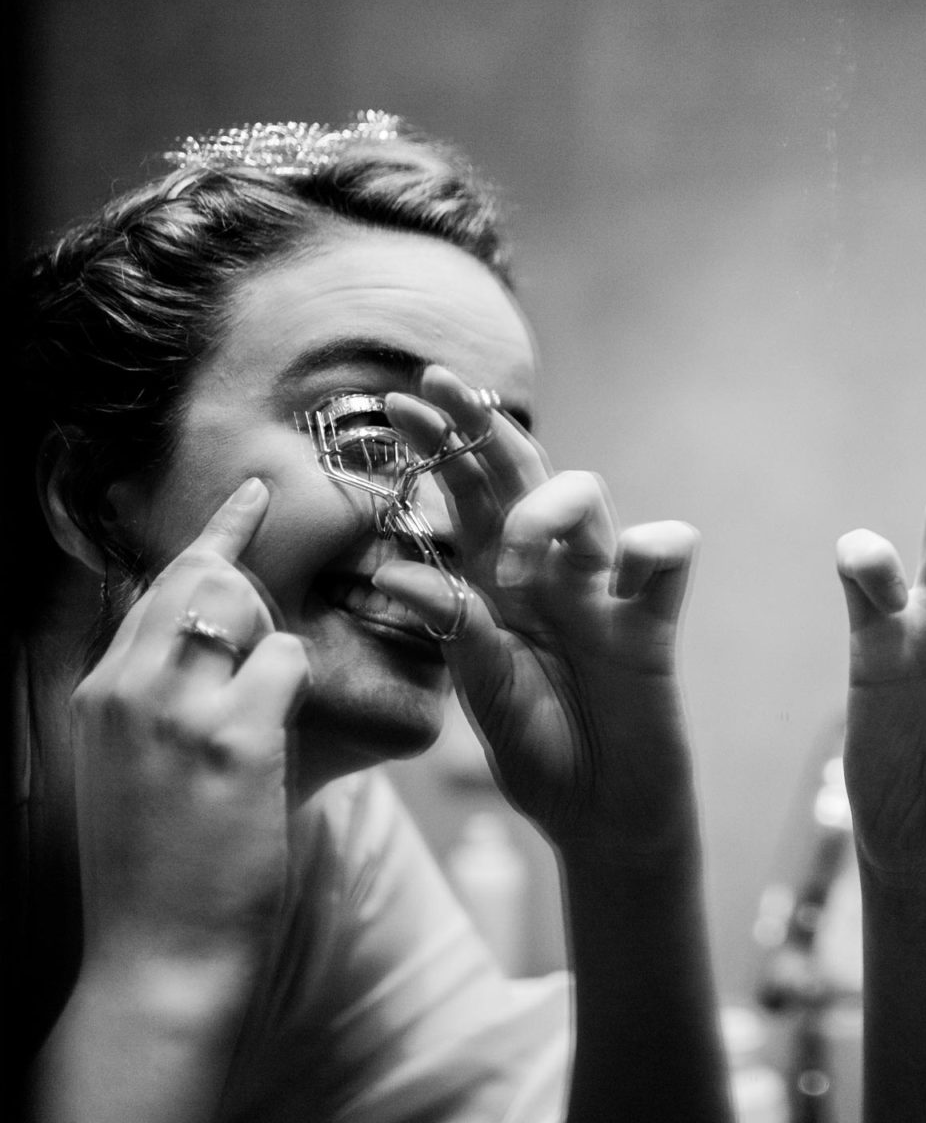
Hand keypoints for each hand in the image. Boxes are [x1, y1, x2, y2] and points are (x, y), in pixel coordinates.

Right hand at [69, 478, 307, 961]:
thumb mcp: (133, 768)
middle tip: (293, 600)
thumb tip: (217, 644)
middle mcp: (125, 686)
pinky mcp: (228, 737)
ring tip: (262, 713)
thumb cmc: (159, 872)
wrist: (157, 958)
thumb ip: (160, 700)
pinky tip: (278, 740)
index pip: (153, 586)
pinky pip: (285, 663)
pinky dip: (299, 689)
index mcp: (99, 693)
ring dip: (277, 645)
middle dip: (253, 573)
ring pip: (245, 611)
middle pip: (199, 580)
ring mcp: (174, 708)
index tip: (255, 494)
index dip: (214, 535)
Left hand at [377, 367, 699, 858]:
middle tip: (441, 388)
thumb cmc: (542, 753)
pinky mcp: (652, 620)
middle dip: (482, 427)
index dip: (440, 445)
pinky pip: (665, 550)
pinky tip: (622, 578)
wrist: (601, 816)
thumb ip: (454, 631)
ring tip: (515, 565)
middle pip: (523, 473)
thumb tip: (398, 573)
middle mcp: (551, 573)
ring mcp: (605, 590)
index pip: (469, 494)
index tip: (399, 404)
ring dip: (543, 509)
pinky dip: (644, 549)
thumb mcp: (484, 692)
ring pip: (588, 496)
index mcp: (499, 584)